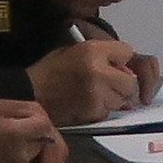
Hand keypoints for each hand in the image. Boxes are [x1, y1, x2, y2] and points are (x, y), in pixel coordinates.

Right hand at [30, 38, 154, 122]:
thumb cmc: (51, 70)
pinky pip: (108, 111)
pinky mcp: (93, 111)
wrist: (31, 92)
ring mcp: (97, 93)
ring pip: (122, 99)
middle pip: (130, 80)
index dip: (121, 60)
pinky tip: (86, 104)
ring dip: (113, 98)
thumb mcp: (76, 50)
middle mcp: (99, 70)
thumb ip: (102, 55)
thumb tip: (125, 66)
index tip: (115, 64)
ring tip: (93, 94)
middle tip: (108, 84)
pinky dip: (101, 110)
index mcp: (93, 50)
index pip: (127, 51)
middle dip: (122, 84)